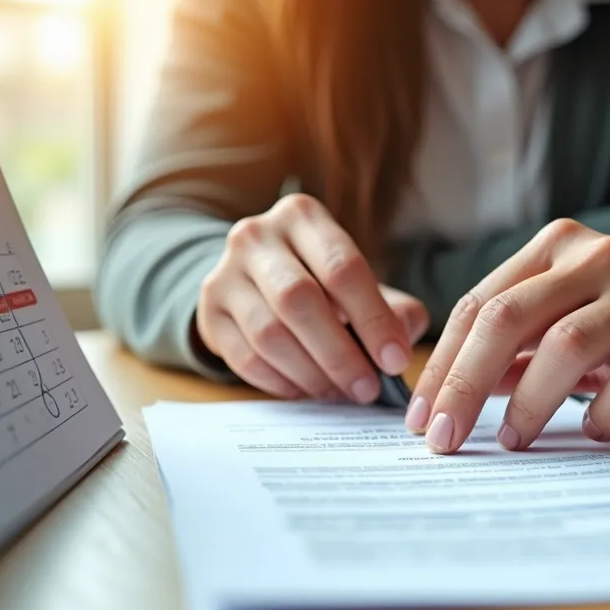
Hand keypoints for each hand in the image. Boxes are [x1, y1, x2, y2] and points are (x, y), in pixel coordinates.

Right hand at [194, 194, 427, 401]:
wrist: (254, 278)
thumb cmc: (320, 280)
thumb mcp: (357, 281)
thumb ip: (391, 308)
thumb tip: (400, 346)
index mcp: (302, 217)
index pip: (343, 267)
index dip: (373, 318)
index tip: (395, 360)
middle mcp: (256, 236)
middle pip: (300, 299)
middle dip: (340, 353)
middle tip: (367, 388)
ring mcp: (224, 273)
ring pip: (269, 332)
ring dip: (311, 372)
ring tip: (340, 393)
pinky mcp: (209, 312)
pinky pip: (245, 358)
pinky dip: (281, 382)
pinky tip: (307, 390)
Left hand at [404, 219, 609, 453]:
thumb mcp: (577, 319)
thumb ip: (519, 347)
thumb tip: (453, 391)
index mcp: (560, 248)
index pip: (481, 303)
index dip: (442, 362)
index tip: (420, 414)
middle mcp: (598, 259)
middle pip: (507, 318)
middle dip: (464, 383)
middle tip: (443, 437)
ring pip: (564, 345)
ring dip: (529, 402)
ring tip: (513, 440)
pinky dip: (605, 410)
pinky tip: (593, 431)